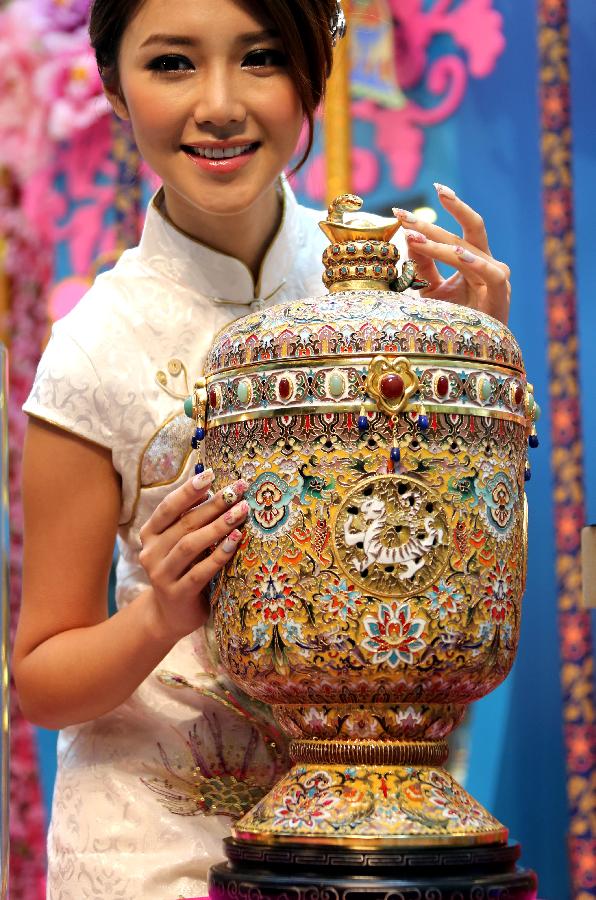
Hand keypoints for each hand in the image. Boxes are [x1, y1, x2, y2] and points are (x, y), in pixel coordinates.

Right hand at [138, 469, 247, 641]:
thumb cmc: (182, 570)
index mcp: (150, 534)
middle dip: (214, 505)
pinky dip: (218, 555)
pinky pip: (199, 572)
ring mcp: (162, 575)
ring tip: (241, 512)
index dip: (189, 491)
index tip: (211, 475)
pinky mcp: (177, 594)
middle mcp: (151, 552)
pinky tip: (235, 541)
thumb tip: (215, 489)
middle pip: (184, 523)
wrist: (169, 616)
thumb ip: (191, 520)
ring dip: (218, 526)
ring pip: (190, 545)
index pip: (168, 508)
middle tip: (238, 491)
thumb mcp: (181, 543)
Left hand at [393, 183, 510, 324]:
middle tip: (402, 215)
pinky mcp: (500, 293)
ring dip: (439, 243)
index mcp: (473, 259)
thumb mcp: (433, 291)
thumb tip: (407, 238)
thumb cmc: (457, 321)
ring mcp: (496, 276)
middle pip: (461, 232)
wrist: (476, 353)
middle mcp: (486, 262)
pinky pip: (490, 273)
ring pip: (468, 250)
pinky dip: (474, 262)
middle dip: (429, 224)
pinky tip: (458, 253)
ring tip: (415, 236)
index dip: (427, 222)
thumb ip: (423, 267)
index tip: (399, 213)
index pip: (454, 231)